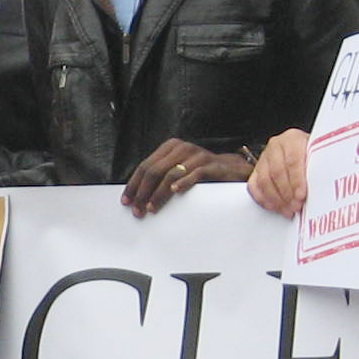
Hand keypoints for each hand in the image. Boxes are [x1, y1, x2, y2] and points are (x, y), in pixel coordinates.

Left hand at [120, 138, 249, 217]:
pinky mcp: (212, 166)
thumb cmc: (201, 173)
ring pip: (171, 174)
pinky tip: (175, 192)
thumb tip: (137, 196)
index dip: (134, 185)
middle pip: (154, 171)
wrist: (232, 170)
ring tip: (152, 208)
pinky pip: (195, 174)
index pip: (145, 166)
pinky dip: (183, 183)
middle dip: (143, 192)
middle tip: (138, 210)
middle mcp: (182, 148)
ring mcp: (197, 156)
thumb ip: (161, 176)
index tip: (126, 202)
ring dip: (158, 194)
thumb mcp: (179, 170)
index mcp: (171, 147)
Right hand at [246, 128, 310, 217]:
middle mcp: (276, 146)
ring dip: (276, 199)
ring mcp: (264, 158)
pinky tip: (275, 207)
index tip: (301, 195)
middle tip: (296, 206)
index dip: (296, 180)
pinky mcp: (256, 170)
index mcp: (293, 139)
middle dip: (287, 193)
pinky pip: (254, 186)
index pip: (292, 160)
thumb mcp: (319, 157)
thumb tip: (320, 187)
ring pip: (264, 181)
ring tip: (288, 210)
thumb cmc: (313, 156)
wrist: (304, 152)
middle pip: (277, 172)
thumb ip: (317, 168)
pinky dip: (264, 199)